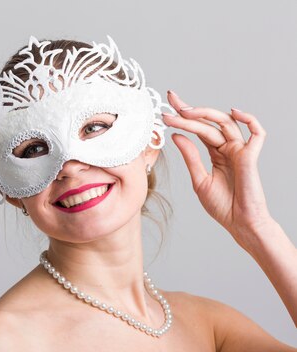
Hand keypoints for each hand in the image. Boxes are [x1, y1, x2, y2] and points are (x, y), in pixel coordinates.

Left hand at [162, 90, 274, 252]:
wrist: (239, 224)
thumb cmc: (222, 205)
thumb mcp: (199, 179)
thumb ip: (190, 157)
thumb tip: (177, 135)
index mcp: (216, 153)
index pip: (198, 128)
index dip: (184, 116)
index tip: (166, 106)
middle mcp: (228, 148)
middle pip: (208, 122)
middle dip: (189, 111)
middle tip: (170, 103)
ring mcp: (240, 151)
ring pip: (224, 123)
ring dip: (205, 114)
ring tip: (184, 111)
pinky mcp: (250, 157)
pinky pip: (257, 134)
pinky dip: (250, 120)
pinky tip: (234, 112)